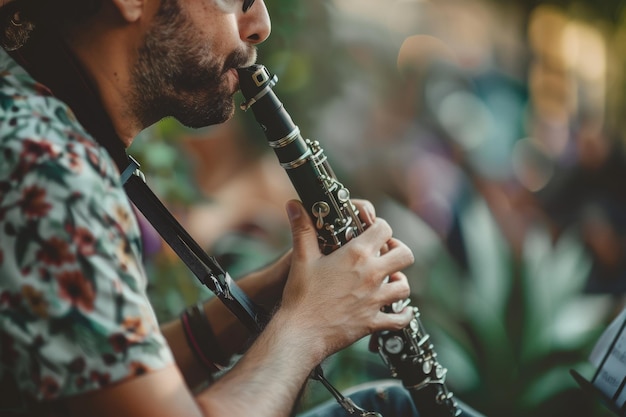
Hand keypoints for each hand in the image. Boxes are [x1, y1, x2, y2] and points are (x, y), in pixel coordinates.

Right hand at [278, 199, 413, 359]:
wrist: (301, 332)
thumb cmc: (301, 295)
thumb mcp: (302, 257)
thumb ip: (302, 229)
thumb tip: (295, 206)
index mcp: (356, 255)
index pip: (384, 229)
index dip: (380, 226)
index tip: (373, 231)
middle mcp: (371, 275)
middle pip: (405, 254)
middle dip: (398, 251)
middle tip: (387, 253)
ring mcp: (375, 299)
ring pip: (404, 286)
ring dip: (399, 281)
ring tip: (389, 280)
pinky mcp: (373, 321)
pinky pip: (400, 319)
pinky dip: (403, 315)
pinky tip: (398, 311)